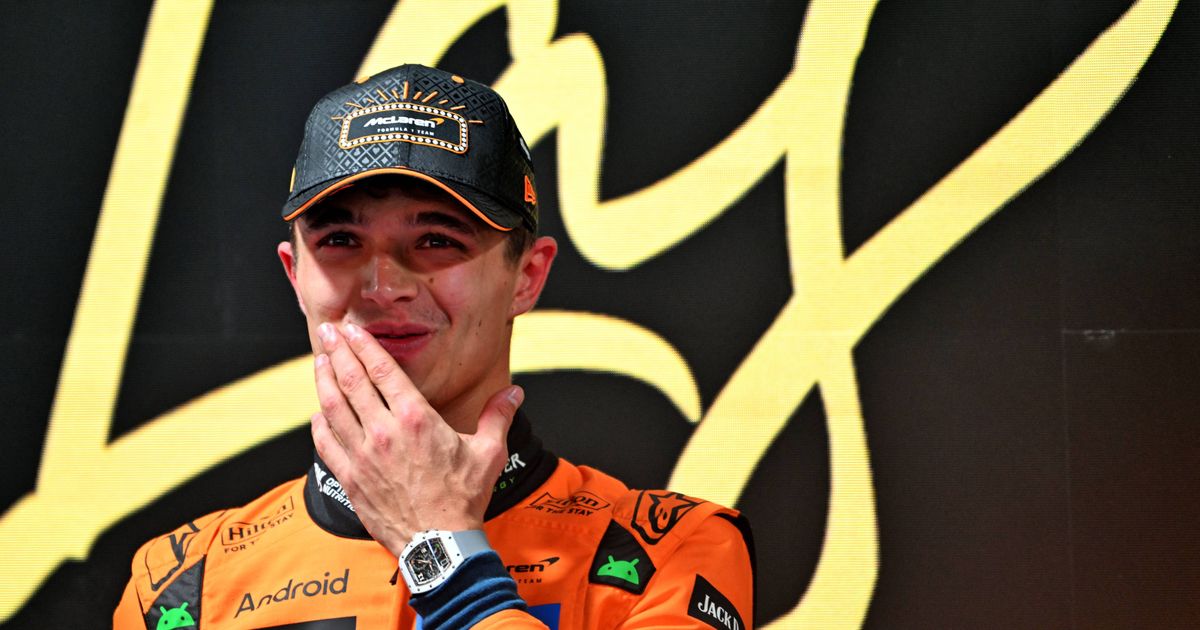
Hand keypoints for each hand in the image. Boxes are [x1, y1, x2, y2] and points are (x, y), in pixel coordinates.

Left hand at [309, 322, 522, 556]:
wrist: (439, 544)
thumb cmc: (463, 499)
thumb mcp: (488, 452)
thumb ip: (498, 416)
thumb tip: (515, 392)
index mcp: (416, 419)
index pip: (382, 370)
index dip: (364, 346)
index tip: (352, 329)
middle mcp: (383, 432)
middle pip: (352, 381)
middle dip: (337, 351)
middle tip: (327, 331)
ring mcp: (362, 455)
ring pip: (334, 407)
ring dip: (324, 380)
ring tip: (320, 361)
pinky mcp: (350, 479)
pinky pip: (327, 444)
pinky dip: (320, 424)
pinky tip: (318, 413)